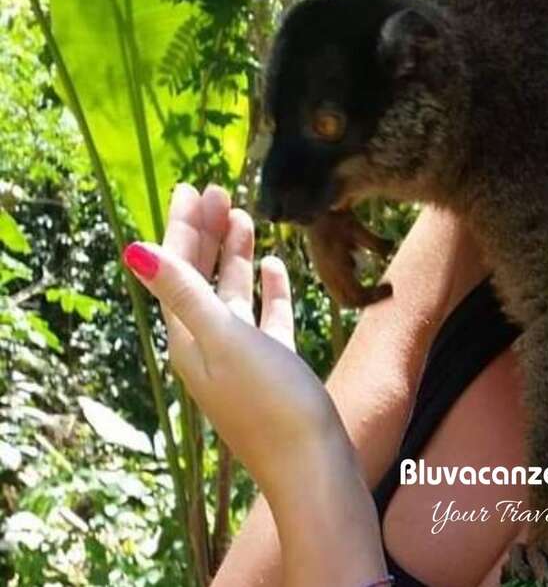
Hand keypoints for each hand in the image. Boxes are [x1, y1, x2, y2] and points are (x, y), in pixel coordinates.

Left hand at [123, 183, 345, 499]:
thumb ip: (183, 292)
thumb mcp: (223, 339)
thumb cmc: (269, 401)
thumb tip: (134, 250)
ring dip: (236, 254)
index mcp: (189, 337)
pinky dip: (268, 288)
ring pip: (233, 292)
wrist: (312, 462)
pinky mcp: (275, 364)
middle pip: (202, 276)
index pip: (178, 269)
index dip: (184, 227)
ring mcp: (243, 355)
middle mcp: (209, 344)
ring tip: (245, 215)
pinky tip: (274, 266)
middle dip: (207, 232)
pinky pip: (266, 315)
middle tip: (219, 189)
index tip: (194, 187)